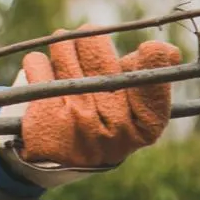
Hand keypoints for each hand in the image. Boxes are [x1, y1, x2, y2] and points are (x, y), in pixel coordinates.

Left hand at [18, 31, 181, 168]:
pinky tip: (44, 74)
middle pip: (99, 52)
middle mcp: (113, 125)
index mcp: (145, 126)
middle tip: (86, 38)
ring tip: (64, 50)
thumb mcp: (133, 110)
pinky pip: (37, 62)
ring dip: (63, 44)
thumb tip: (162, 50)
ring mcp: (79, 119)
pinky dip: (39, 62)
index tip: (149, 48)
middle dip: (89, 38)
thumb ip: (146, 76)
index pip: (154, 84)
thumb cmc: (106, 122)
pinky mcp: (43, 116)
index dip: (154, 61)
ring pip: (64, 48)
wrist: (62, 162)